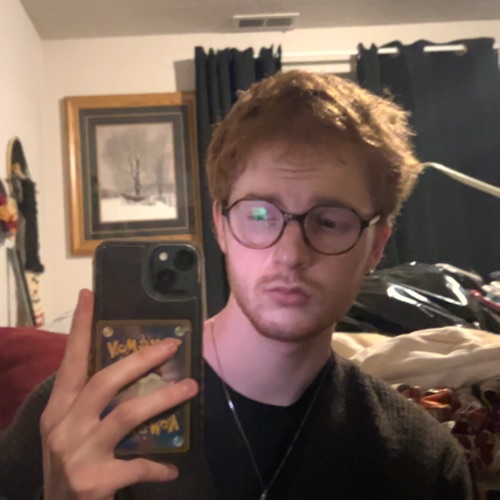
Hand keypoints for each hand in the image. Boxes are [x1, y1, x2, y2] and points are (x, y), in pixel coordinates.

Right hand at [40, 289, 198, 499]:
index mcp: (58, 409)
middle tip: (172, 345)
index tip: (89, 296)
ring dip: (164, 399)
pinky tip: (171, 468)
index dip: (80, 328)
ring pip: (127, 414)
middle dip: (141, 359)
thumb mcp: (71, 430)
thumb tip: (136, 370)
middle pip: (105, 381)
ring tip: (191, 387)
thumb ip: (92, 404)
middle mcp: (63, 426)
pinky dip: (157, 466)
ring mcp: (77, 454)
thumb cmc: (70, 464)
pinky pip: (137, 465)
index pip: (71, 361)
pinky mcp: (94, 481)